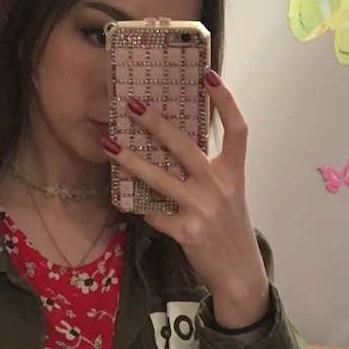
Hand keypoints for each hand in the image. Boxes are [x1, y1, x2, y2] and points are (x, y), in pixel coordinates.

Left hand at [105, 73, 270, 328]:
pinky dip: (139, 207)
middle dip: (157, 123)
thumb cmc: (229, 231)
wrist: (239, 274)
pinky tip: (124, 201)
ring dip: (132, 160)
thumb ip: (209, 173)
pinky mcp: (188, 232)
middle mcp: (220, 186)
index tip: (207, 74)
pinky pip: (155, 213)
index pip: (237, 129)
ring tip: (109, 145)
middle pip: (187, 146)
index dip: (224, 100)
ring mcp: (204, 209)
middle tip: (132, 104)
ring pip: (161, 178)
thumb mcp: (229, 197)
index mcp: (234, 173)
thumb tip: (174, 146)